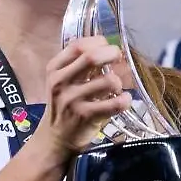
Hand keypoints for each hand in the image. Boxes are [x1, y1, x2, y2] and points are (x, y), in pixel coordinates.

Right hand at [31, 37, 130, 159]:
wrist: (55, 138)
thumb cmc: (64, 105)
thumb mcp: (63, 81)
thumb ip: (79, 65)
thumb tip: (109, 48)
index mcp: (55, 69)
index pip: (78, 46)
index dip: (98, 42)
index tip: (107, 47)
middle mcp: (61, 82)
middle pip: (92, 57)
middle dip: (112, 54)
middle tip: (119, 58)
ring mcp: (73, 100)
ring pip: (108, 81)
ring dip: (119, 82)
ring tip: (117, 88)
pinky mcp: (86, 116)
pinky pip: (115, 103)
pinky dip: (125, 100)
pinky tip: (124, 100)